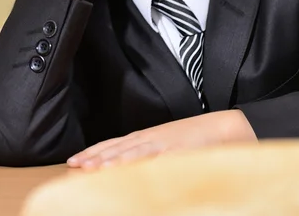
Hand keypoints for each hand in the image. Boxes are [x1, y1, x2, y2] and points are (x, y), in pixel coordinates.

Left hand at [67, 110, 256, 168]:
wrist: (225, 127)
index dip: (96, 151)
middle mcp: (152, 137)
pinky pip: (152, 155)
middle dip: (94, 156)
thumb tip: (137, 170)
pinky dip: (134, 159)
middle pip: (117, 146)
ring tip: (88, 168)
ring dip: (108, 158)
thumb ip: (154, 156)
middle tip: (73, 166)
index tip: (76, 161)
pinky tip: (120, 165)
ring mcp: (163, 141)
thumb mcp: (172, 147)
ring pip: (129, 150)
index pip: (116, 143)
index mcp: (150, 137)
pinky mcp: (175, 147)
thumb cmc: (199, 139)